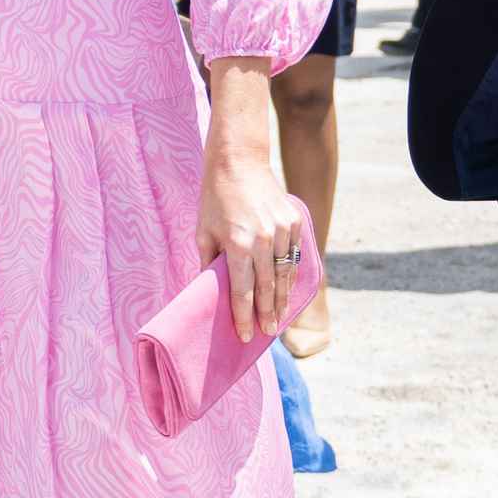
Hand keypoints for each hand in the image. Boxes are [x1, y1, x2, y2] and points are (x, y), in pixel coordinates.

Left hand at [196, 155, 302, 341]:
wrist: (238, 161)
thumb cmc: (215, 198)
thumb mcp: (203, 231)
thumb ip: (209, 263)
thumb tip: (210, 292)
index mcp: (237, 244)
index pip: (243, 290)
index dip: (243, 316)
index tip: (244, 335)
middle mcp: (263, 239)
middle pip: (268, 287)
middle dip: (266, 314)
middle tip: (267, 333)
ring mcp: (282, 230)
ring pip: (285, 274)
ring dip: (282, 298)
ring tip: (278, 317)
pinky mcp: (293, 222)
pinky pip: (294, 255)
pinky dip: (291, 274)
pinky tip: (287, 289)